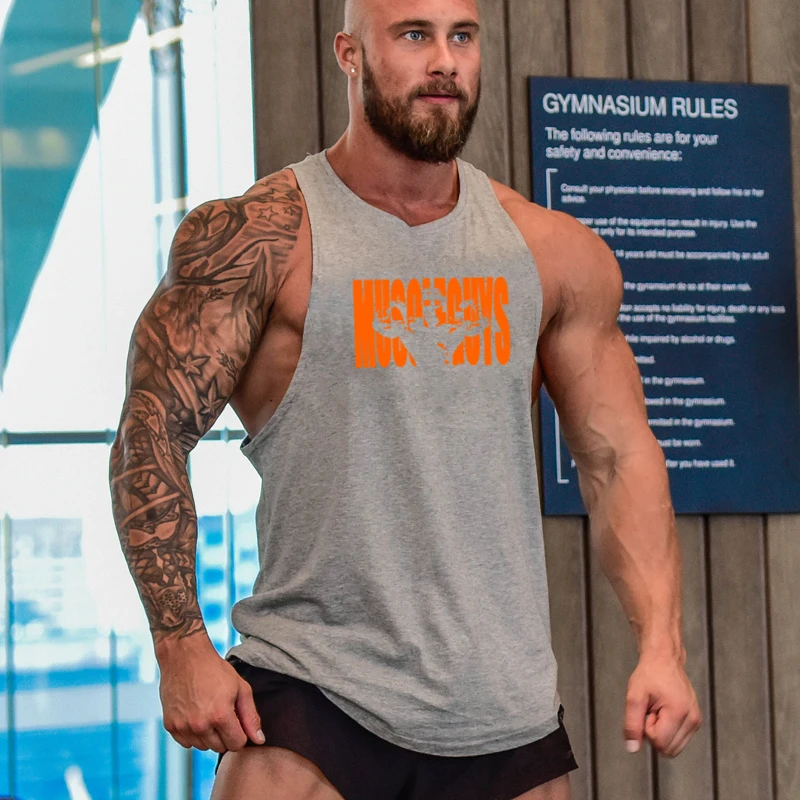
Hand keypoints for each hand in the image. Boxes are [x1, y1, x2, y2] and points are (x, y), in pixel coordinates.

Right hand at [157, 634, 264, 752]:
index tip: (236, 721)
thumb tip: (259, 740)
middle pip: (220, 748)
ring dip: (208, 735)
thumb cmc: (215, 670)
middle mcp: (201, 725)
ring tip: (208, 712)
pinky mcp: (170, 726)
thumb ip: (251, 716)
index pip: (236, 744)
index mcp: (220, 716)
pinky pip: (187, 743)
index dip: (240, 733)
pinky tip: (195, 715)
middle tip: (221, 713)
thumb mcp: (241, 688)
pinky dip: (193, 734)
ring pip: (203, 747)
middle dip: (224, 734)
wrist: (185, 657)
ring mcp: (184, 727)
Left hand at [624, 650, 701, 757]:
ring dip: (661, 733)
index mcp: (679, 712)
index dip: (647, 729)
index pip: (659, 742)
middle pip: (668, 749)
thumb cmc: (649, 674)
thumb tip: (632, 748)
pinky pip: (678, 740)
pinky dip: (668, 731)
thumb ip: (632, 724)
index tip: (647, 710)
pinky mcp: (696, 721)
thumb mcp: (634, 696)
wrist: (664, 659)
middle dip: (654, 733)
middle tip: (652, 710)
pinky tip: (664, 713)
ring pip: (674, 748)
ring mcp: (696, 721)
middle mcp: (692, 719)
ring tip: (658, 711)